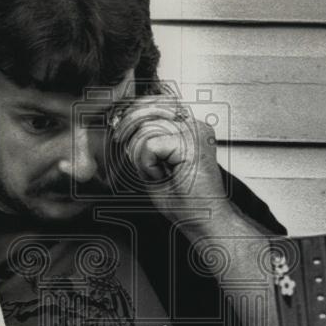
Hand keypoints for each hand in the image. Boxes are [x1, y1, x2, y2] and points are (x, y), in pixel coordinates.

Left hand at [113, 100, 225, 215]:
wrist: (205, 222)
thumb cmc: (186, 201)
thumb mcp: (154, 165)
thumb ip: (142, 143)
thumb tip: (123, 125)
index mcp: (189, 128)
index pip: (155, 104)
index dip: (132, 115)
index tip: (120, 132)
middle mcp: (195, 126)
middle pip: (147, 114)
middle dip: (131, 136)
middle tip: (133, 158)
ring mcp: (196, 132)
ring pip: (145, 130)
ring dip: (143, 159)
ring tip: (160, 175)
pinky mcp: (192, 143)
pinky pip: (150, 146)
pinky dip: (149, 166)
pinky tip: (165, 177)